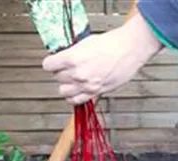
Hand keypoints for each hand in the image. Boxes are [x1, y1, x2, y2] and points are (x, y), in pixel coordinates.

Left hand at [42, 12, 161, 104]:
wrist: (129, 50)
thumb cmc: (111, 43)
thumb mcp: (85, 43)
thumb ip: (72, 53)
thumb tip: (63, 59)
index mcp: (72, 58)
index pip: (48, 65)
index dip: (51, 63)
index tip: (53, 63)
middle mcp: (77, 74)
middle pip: (57, 78)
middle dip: (61, 73)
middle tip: (67, 68)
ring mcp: (86, 85)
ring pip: (64, 92)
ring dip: (66, 86)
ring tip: (72, 81)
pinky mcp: (95, 92)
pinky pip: (76, 101)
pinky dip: (74, 97)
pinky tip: (77, 91)